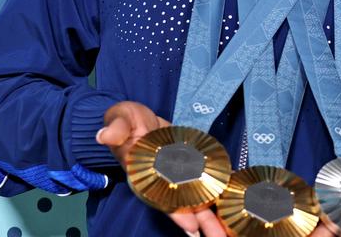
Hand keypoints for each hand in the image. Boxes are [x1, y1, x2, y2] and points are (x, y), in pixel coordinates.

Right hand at [95, 101, 228, 236]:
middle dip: (202, 221)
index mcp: (144, 175)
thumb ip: (116, 128)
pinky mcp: (190, 164)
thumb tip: (104, 135)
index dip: (176, 212)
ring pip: (198, 197)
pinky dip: (222, 189)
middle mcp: (162, 179)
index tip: (191, 226)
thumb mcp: (119, 118)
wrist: (137, 116)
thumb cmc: (125, 119)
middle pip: (184, 204)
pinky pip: (207, 179)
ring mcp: (178, 173)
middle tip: (219, 236)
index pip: (161, 198)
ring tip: (229, 230)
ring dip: (213, 213)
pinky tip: (235, 199)